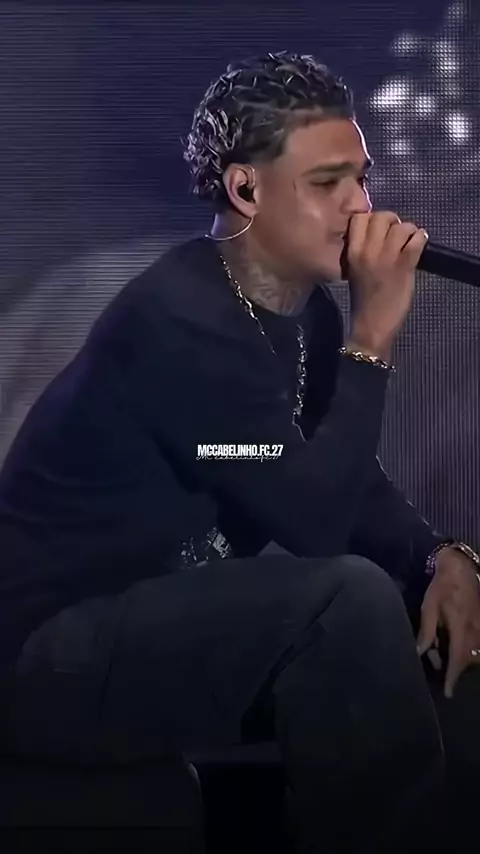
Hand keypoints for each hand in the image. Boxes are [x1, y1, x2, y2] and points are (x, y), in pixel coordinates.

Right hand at [345, 211, 428, 359]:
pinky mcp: (405, 265)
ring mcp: (387, 257)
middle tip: (395, 233)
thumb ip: (362, 249)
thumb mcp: (354, 270)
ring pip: (401, 226)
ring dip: (408, 230)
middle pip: (381, 217)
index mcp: (352, 252)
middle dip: (392, 221)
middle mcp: (368, 251)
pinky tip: (419, 245)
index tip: (377, 228)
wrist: (371, 325)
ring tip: (409, 240)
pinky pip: (416, 240)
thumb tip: (377, 231)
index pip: (358, 218)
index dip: (370, 217)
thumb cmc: (362, 299)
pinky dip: (420, 239)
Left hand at [417, 547, 479, 697]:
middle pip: (469, 660)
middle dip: (456, 667)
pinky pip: (479, 642)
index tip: (448, 693)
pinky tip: (457, 641)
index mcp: (461, 628)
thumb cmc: (442, 586)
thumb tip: (420, 652)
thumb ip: (426, 631)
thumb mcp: (429, 607)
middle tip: (440, 663)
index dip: (453, 678)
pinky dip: (469, 647)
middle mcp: (476, 631)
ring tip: (447, 651)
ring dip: (463, 657)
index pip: (459, 660)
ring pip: (476, 653)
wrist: (463, 567)